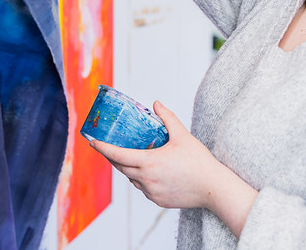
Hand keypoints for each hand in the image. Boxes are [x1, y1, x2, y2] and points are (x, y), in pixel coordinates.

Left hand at [91, 101, 222, 209]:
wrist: (213, 188)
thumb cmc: (199, 161)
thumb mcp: (182, 135)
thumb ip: (167, 118)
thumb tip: (156, 103)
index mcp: (149, 162)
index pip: (118, 155)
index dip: (103, 148)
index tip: (92, 142)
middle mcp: (146, 179)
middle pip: (121, 168)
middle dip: (113, 157)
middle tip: (107, 147)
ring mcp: (151, 192)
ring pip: (132, 179)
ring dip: (128, 169)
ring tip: (129, 157)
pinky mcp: (158, 201)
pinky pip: (143, 189)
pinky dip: (141, 179)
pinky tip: (147, 172)